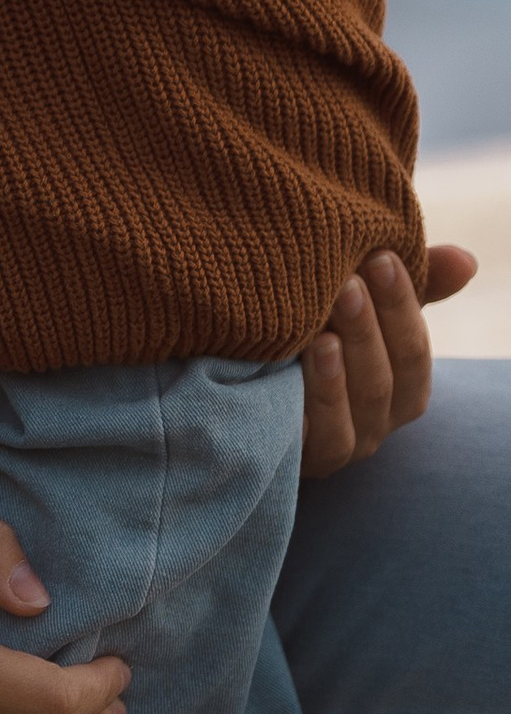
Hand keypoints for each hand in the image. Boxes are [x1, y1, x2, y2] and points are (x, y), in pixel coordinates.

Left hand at [298, 244, 475, 473]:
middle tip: (348, 280)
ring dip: (345, 362)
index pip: (413, 348)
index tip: (381, 255)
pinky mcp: (308, 457)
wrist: (248, 394)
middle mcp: (380, 421)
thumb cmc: (319, 338)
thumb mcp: (361, 310)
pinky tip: (305, 360)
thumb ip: (414, 284)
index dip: (400, 302)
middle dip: (370, 325)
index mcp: (402, 387)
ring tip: (326, 323)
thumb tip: (466, 259)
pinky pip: (324, 435)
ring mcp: (346, 444)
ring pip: (359, 404)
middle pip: (387, 376)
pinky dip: (321, 397)